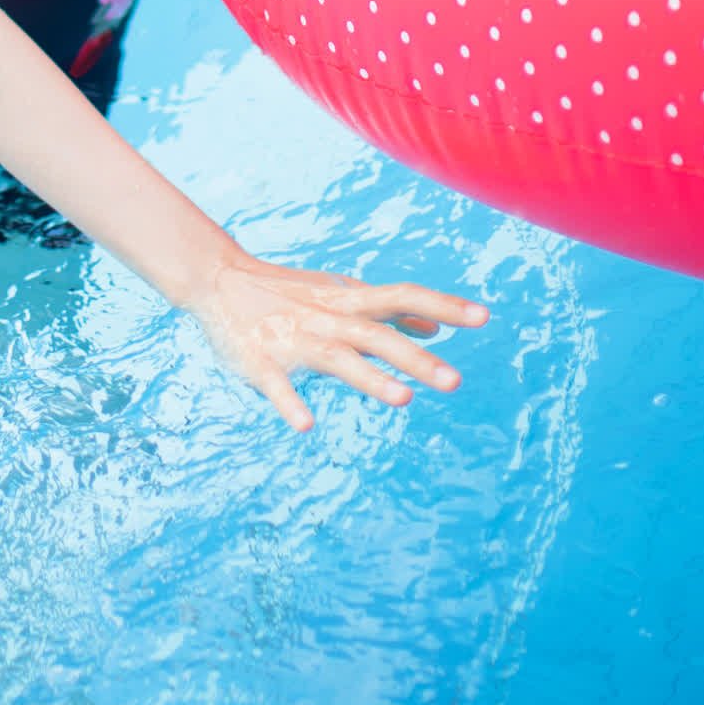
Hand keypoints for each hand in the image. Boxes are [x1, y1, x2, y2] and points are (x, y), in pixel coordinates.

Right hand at [185, 246, 489, 431]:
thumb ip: (388, 310)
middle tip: (456, 382)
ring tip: (403, 400)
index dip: (443, 304)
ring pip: (338, 359)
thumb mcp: (342, 292)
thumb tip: (436, 322)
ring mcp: (296, 340)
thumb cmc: (290, 290)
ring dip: (370, 379)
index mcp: (347, 300)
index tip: (484, 317)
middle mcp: (328, 318)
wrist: (218, 279)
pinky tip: (306, 424)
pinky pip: (278, 386)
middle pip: (378, 336)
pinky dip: (291, 404)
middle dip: (416, 359)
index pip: (403, 296)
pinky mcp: (262, 363)